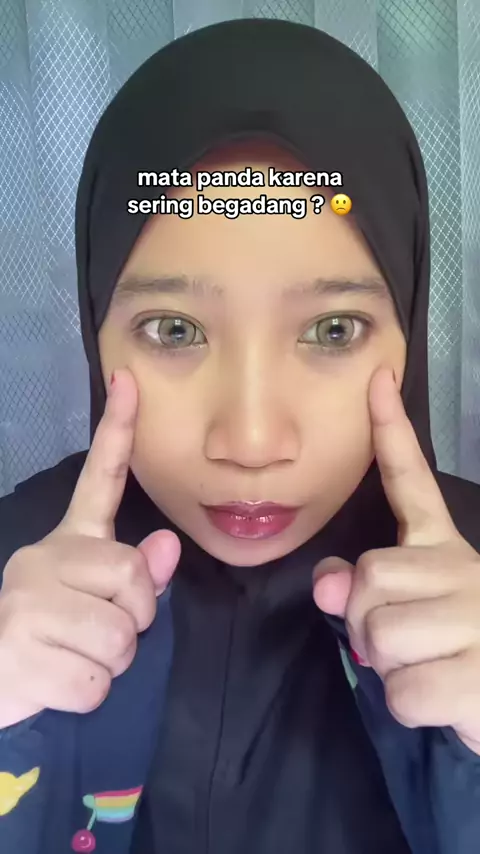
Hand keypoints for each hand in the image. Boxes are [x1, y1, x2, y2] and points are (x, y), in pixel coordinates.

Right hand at [0, 368, 180, 726]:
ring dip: (113, 663)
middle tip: (104, 634)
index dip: (118, 430)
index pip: (100, 478)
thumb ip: (135, 575)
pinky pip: (96, 681)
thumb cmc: (55, 639)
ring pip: (120, 637)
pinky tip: (58, 682)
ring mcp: (28, 600)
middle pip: (134, 578)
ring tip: (77, 657)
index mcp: (70, 541)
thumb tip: (167, 545)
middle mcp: (45, 557)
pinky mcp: (19, 648)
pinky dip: (89, 694)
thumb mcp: (97, 603)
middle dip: (136, 620)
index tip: (129, 380)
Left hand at [313, 367, 479, 754]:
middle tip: (405, 644)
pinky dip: (411, 704)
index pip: (412, 481)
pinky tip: (446, 697)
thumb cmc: (458, 653)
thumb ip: (364, 590)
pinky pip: (403, 690)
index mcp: (443, 548)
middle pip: (368, 578)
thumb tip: (329, 580)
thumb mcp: (409, 614)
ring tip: (429, 667)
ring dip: (389, 667)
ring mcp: (475, 617)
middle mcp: (462, 569)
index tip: (377, 380)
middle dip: (366, 622)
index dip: (391, 431)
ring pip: (379, 635)